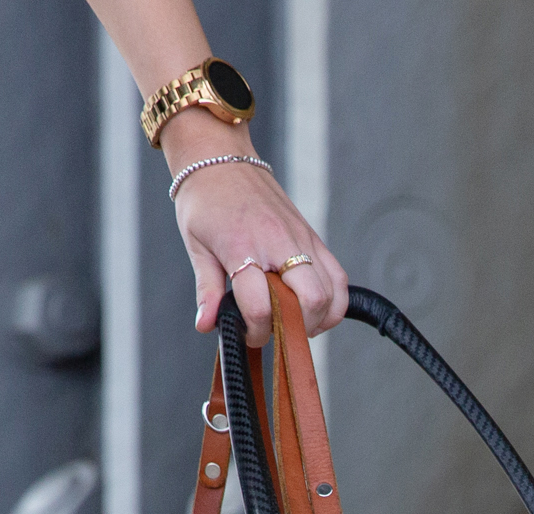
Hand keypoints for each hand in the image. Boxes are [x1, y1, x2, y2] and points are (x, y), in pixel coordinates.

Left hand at [171, 143, 344, 344]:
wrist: (221, 159)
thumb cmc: (205, 201)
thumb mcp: (195, 245)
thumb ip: (207, 289)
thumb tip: (206, 325)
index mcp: (243, 246)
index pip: (261, 306)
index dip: (256, 332)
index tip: (248, 334)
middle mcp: (278, 242)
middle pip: (310, 300)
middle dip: (296, 329)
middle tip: (277, 331)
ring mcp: (301, 239)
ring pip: (331, 293)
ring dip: (318, 318)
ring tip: (297, 323)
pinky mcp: (313, 237)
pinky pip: (338, 277)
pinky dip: (334, 302)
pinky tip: (316, 310)